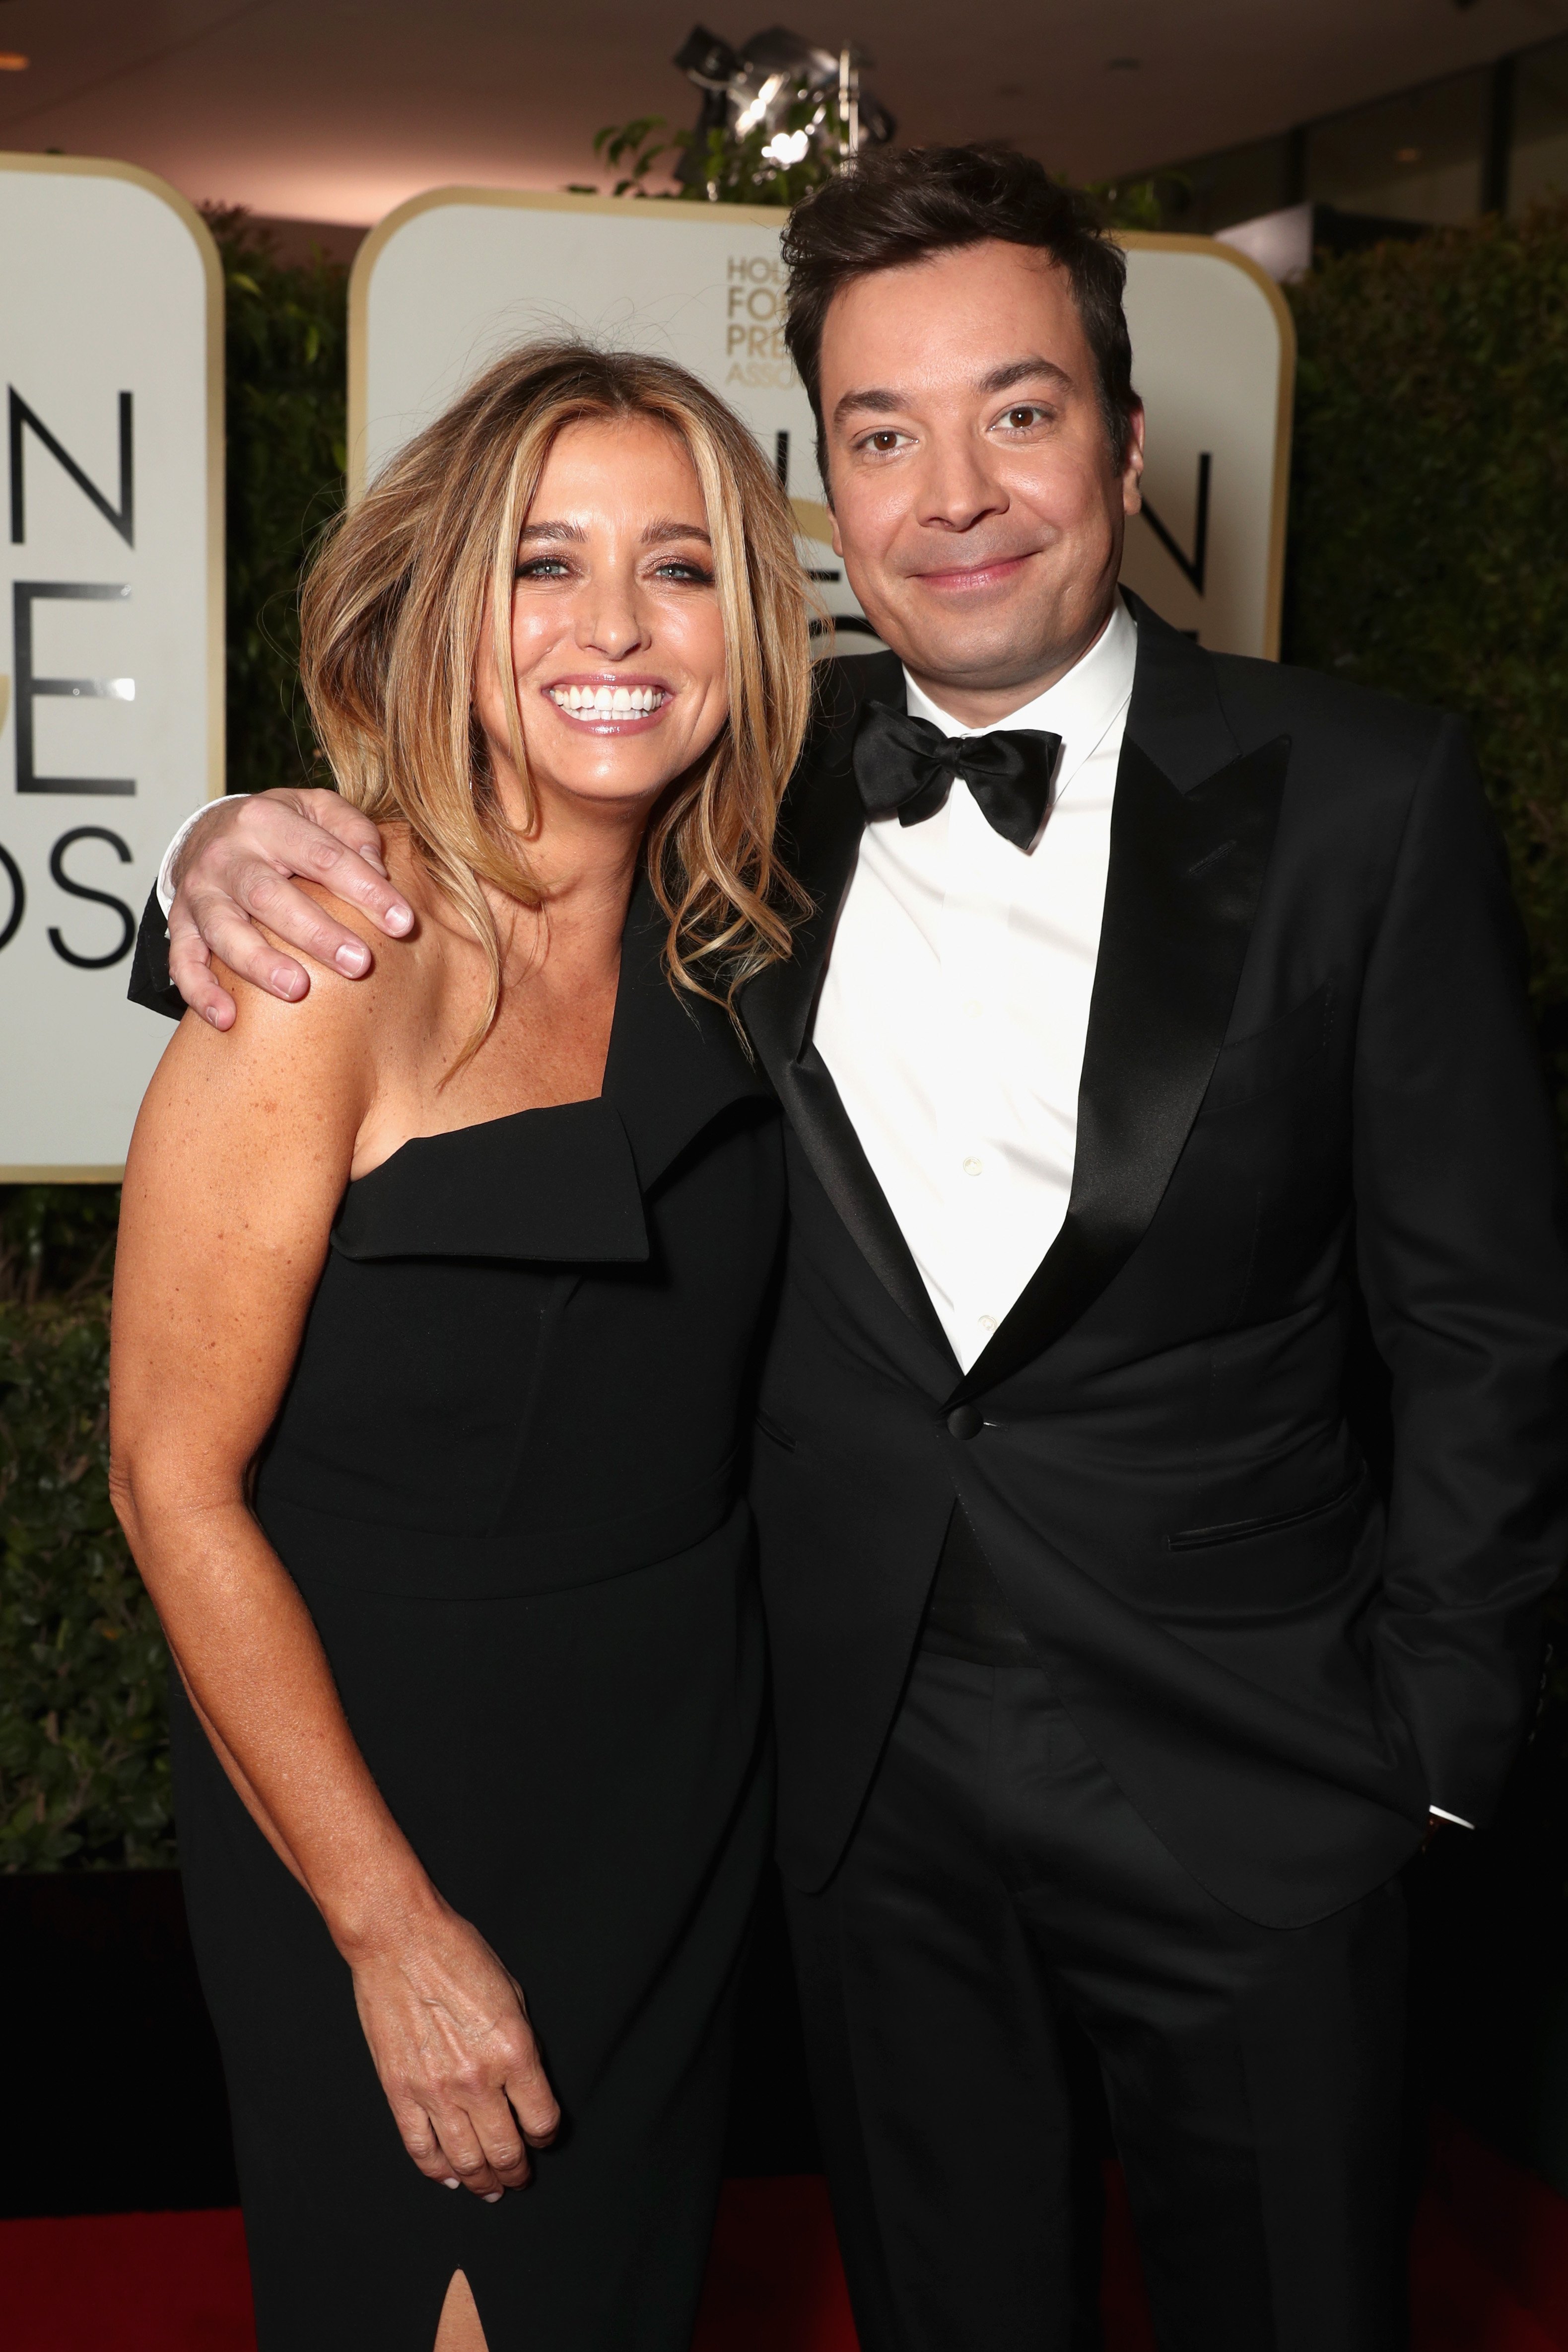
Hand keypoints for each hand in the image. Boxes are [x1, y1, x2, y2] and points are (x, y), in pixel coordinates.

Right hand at [168, 788, 414, 1028]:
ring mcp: (201, 892)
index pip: (323, 855)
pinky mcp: (182, 924)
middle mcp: (227, 855)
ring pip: (225, 930)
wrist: (208, 829)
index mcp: (266, 820)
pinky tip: (227, 1018)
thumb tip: (377, 870)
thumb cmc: (280, 827)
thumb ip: (352, 830)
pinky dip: (201, 991)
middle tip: (359, 963)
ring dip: (260, 963)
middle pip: (270, 895)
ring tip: (297, 989)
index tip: (403, 923)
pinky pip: (184, 961)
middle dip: (316, 932)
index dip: (365, 889)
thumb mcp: (317, 809)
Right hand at [347, 1900, 560, 2198]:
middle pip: (506, 2151)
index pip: (542, 2119)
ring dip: (482, 2181)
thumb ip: (522, 2044)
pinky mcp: (400, 2093)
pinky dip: (438, 2171)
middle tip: (519, 2178)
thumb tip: (525, 2084)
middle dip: (517, 2171)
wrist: (399, 1941)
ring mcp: (436, 2091)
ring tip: (489, 2188)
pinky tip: (450, 2177)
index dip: (547, 2135)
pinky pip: (422, 2149)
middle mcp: (478, 2079)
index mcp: (514, 2050)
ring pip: (465, 2161)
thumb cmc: (458, 1954)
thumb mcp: (513, 1993)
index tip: (543, 2136)